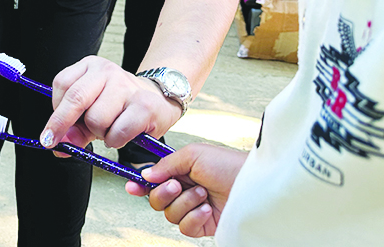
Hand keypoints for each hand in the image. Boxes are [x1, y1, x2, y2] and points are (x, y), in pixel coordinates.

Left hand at [39, 56, 182, 151]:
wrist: (159, 101)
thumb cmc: (120, 107)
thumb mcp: (92, 112)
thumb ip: (74, 128)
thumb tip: (57, 145)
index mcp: (91, 66)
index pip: (62, 84)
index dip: (55, 110)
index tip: (52, 129)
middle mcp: (107, 71)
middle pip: (75, 98)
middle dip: (61, 124)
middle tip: (52, 142)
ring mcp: (126, 86)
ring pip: (95, 119)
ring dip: (98, 134)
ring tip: (109, 129)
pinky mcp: (144, 105)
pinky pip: (117, 132)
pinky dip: (115, 141)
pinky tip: (121, 135)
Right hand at [128, 143, 246, 237]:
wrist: (252, 186)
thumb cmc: (227, 164)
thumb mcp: (193, 155)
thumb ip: (166, 164)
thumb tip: (146, 175)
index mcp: (181, 171)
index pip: (155, 179)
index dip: (140, 184)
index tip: (131, 186)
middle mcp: (185, 190)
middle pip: (156, 200)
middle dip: (163, 193)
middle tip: (177, 185)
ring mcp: (194, 208)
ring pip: (169, 215)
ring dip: (184, 203)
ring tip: (203, 194)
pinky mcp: (203, 225)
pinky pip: (184, 228)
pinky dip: (193, 217)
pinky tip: (207, 209)